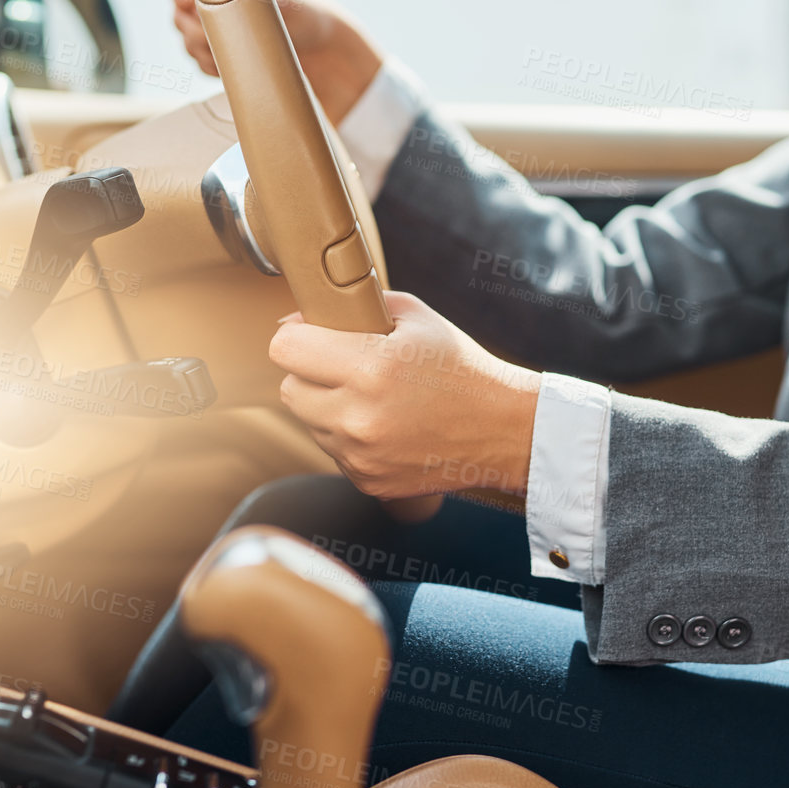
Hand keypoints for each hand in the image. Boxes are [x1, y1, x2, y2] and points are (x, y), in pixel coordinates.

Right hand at [164, 0, 382, 123]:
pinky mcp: (217, 53)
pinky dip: (216, 69)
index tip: (190, 5)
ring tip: (244, 50)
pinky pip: (200, 65)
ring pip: (187, 45)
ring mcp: (211, 26)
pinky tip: (240, 64)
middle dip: (200, 33)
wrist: (321, 48)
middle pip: (178, 17)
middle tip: (231, 36)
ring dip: (209, 54)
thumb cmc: (303, 13)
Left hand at [270, 292, 541, 499]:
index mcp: (370, 366)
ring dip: (330, 408)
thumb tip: (299, 319)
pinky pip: (333, 451)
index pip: (284, 349)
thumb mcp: (416, 317)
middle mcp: (359, 416)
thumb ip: (356, 307)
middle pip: (289, 389)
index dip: (296, 336)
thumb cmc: (460, 367)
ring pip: (310, 422)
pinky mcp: (366, 480)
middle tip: (348, 368)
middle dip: (311, 374)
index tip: (312, 336)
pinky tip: (387, 426)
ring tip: (376, 399)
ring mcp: (361, 454)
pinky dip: (350, 438)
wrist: (504, 429)